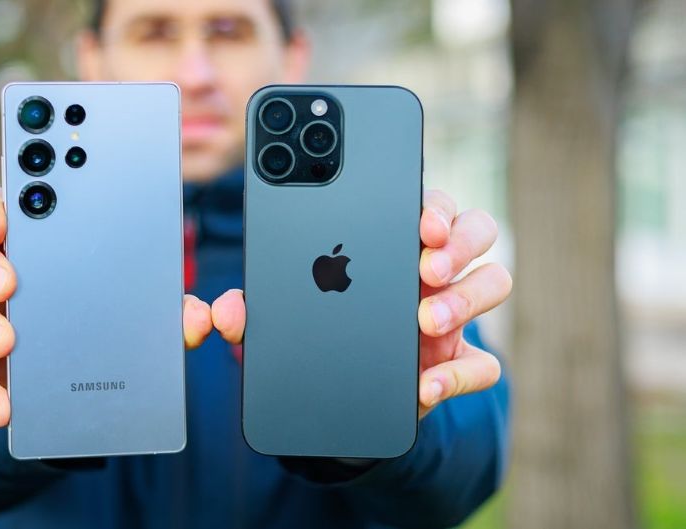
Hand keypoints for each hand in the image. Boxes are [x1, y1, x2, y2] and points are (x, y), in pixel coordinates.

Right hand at [0, 187, 214, 426]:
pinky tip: (4, 406)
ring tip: (6, 341)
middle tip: (9, 282)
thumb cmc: (108, 320)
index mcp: (31, 230)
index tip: (6, 215)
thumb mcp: (143, 312)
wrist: (80, 378)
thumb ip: (171, 312)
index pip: (2, 198)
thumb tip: (205, 319)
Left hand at [210, 189, 511, 417]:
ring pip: (494, 282)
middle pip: (475, 230)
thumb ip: (252, 311)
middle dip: (458, 242)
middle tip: (429, 264)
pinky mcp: (456, 364)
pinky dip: (459, 375)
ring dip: (467, 297)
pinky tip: (425, 385)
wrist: (337, 397)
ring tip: (426, 319)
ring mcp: (452, 316)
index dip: (431, 205)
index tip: (418, 221)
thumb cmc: (313, 334)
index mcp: (392, 242)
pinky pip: (484, 364)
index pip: (426, 204)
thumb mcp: (278, 318)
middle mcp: (432, 270)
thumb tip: (224, 313)